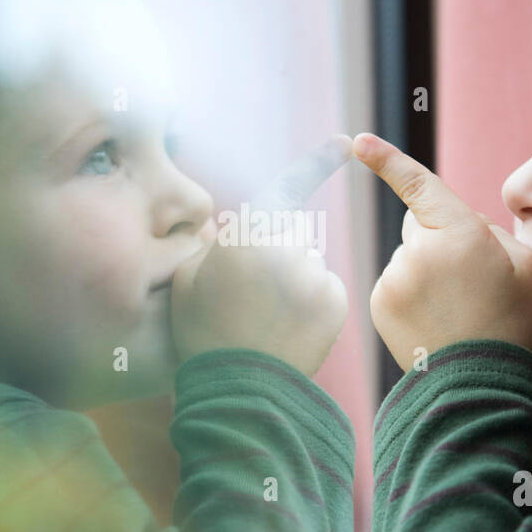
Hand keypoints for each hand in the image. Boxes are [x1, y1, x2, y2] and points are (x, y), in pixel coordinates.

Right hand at [171, 136, 351, 376]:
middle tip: (255, 290)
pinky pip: (325, 286)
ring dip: (295, 278)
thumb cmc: (202, 332)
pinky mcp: (334, 299)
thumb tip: (227, 227)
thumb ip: (210, 244)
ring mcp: (313, 273)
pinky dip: (313, 300)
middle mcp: (286, 246)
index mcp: (247, 234)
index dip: (317, 161)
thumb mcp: (187, 279)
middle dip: (280, 248)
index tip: (344, 141)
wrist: (239, 390)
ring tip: (269, 316)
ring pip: (309, 260)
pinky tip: (290, 326)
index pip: (288, 186)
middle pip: (294, 231)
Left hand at [353, 132, 531, 371]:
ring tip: (457, 308)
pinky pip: (397, 281)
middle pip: (419, 224)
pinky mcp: (380, 303)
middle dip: (438, 236)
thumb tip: (458, 226)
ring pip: (409, 255)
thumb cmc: (512, 321)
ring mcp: (393, 279)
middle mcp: (416, 251)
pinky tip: (437, 318)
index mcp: (457, 234)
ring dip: (427, 269)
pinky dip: (412, 292)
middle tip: (470, 277)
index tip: (358, 142)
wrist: (478, 384)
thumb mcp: (524, 265)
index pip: (418, 185)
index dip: (387, 160)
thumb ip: (489, 232)